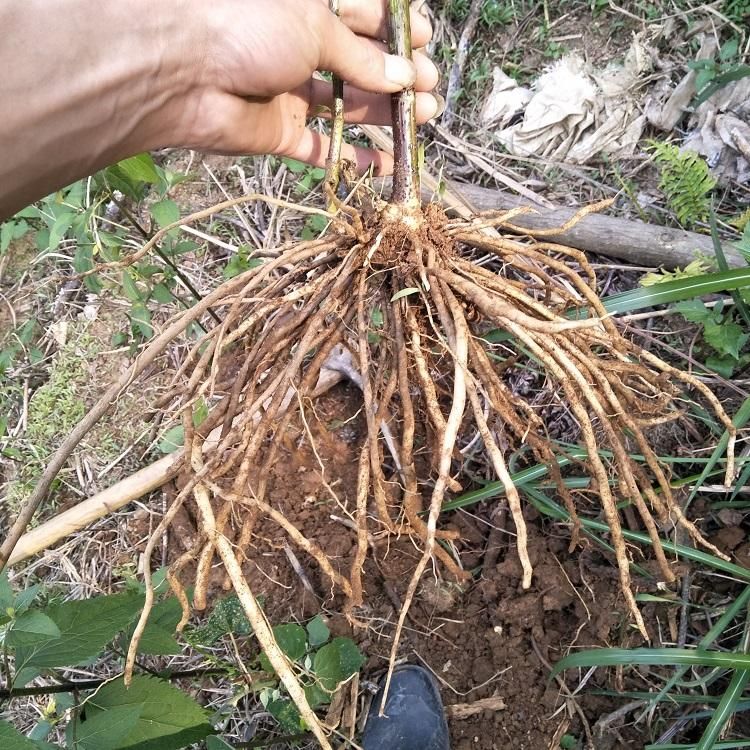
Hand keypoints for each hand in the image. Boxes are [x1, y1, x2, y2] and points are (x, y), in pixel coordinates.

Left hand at [0, 0, 438, 217]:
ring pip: (347, 106)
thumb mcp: (316, 27)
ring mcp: (290, 91)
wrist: (182, 71)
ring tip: (423, 121)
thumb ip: (363, 58)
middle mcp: (300, 47)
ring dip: (385, 115)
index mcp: (309, 8)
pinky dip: (354, 158)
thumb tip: (405, 79)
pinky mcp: (280, 132)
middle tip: (428, 90)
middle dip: (397, 76)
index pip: (364, 16)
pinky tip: (385, 165)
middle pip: (360, 64)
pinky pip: (323, 148)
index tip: (425, 43)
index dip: (396, 30)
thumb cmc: (248, 25)